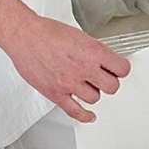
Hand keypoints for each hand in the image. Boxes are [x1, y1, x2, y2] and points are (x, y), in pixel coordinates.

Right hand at [0, 14, 130, 122]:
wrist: (26, 37)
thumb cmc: (49, 32)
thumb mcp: (80, 35)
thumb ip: (93, 50)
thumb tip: (103, 60)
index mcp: (93, 51)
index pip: (122, 68)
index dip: (122, 69)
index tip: (119, 69)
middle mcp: (84, 68)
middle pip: (112, 86)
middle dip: (110, 82)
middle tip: (106, 78)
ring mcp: (70, 83)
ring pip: (95, 98)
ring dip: (94, 92)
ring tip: (90, 85)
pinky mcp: (56, 94)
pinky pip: (75, 111)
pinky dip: (85, 116)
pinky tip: (89, 115)